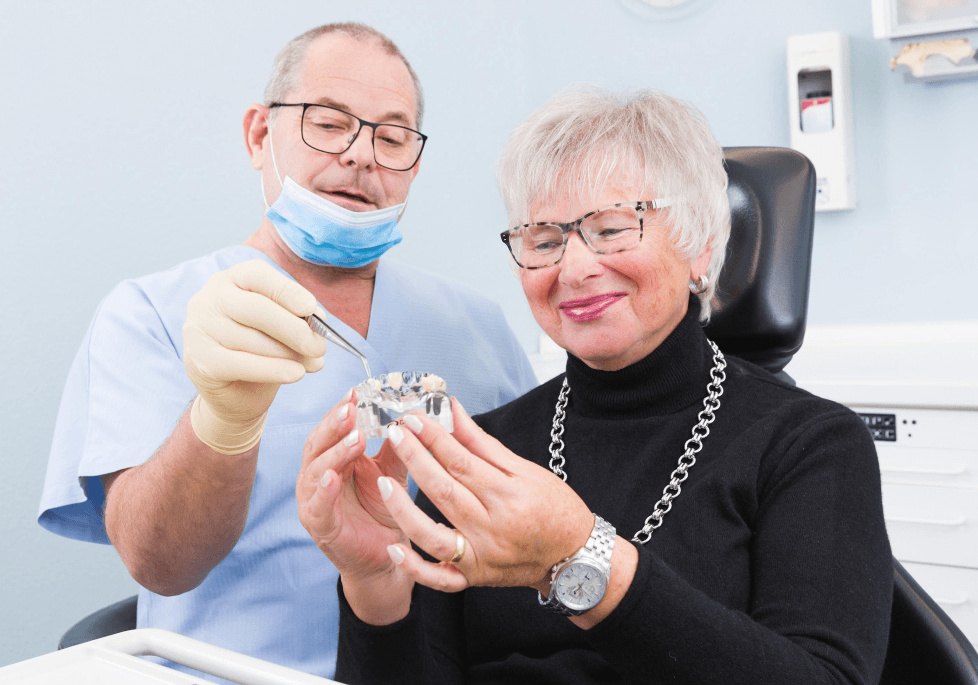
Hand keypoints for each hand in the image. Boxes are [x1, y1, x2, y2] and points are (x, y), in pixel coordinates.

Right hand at [182, 260, 326, 453]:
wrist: (235, 392)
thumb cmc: (262, 349)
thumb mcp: (280, 327)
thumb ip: (296, 317)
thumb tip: (317, 319)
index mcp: (231, 280)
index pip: (257, 275)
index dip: (286, 290)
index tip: (310, 308)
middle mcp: (209, 299)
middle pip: (256, 309)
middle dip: (294, 329)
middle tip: (319, 346)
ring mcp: (198, 329)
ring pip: (252, 339)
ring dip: (289, 353)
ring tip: (312, 363)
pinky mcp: (199, 360)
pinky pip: (242, 364)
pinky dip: (274, 370)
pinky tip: (296, 374)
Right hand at [296, 392, 409, 583]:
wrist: (386, 558)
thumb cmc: (384, 512)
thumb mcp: (393, 473)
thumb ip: (397, 448)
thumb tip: (410, 415)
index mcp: (334, 460)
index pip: (332, 428)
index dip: (342, 409)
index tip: (356, 391)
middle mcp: (318, 477)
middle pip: (318, 443)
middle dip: (334, 424)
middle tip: (350, 407)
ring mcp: (315, 501)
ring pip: (316, 470)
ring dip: (334, 452)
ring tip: (353, 437)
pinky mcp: (319, 526)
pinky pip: (317, 506)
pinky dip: (323, 490)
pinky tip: (332, 477)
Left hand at [378, 399, 594, 593]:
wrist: (575, 557)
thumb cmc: (555, 508)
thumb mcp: (526, 470)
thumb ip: (482, 443)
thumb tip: (453, 410)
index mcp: (508, 496)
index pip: (461, 462)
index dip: (433, 438)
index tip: (413, 418)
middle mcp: (493, 528)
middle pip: (443, 490)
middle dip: (414, 459)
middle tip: (394, 433)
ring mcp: (482, 557)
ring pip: (433, 535)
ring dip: (403, 509)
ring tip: (382, 482)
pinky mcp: (475, 578)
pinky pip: (440, 579)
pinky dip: (415, 568)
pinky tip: (394, 550)